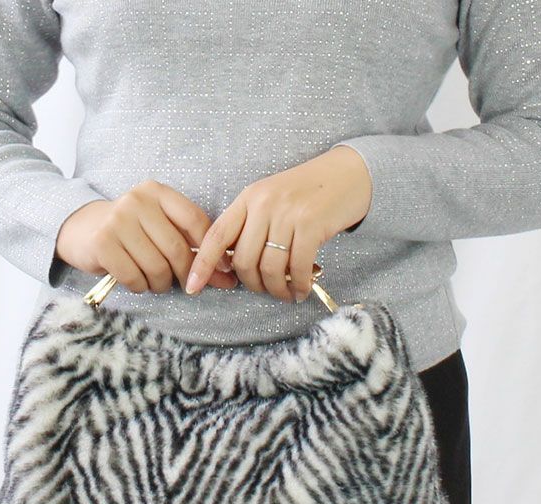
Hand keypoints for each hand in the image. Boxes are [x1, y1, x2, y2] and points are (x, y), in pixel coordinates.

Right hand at [54, 179, 237, 292]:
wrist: (83, 229)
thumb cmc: (134, 234)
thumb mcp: (163, 230)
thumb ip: (194, 248)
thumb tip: (229, 278)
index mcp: (158, 193)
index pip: (196, 221)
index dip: (212, 251)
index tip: (221, 271)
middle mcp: (137, 201)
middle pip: (177, 249)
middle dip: (186, 275)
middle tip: (185, 285)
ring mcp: (117, 221)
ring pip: (157, 267)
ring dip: (161, 284)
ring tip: (156, 282)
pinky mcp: (102, 243)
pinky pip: (134, 277)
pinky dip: (140, 287)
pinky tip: (136, 281)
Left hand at [184, 145, 372, 300]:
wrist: (348, 173)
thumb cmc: (307, 193)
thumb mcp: (270, 201)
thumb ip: (250, 227)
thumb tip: (233, 266)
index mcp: (247, 198)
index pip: (216, 236)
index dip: (202, 264)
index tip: (192, 287)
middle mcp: (263, 204)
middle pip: (244, 261)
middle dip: (253, 285)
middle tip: (266, 291)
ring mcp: (287, 214)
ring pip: (270, 268)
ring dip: (277, 289)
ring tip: (287, 294)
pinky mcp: (311, 225)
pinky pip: (297, 267)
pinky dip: (299, 285)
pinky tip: (302, 290)